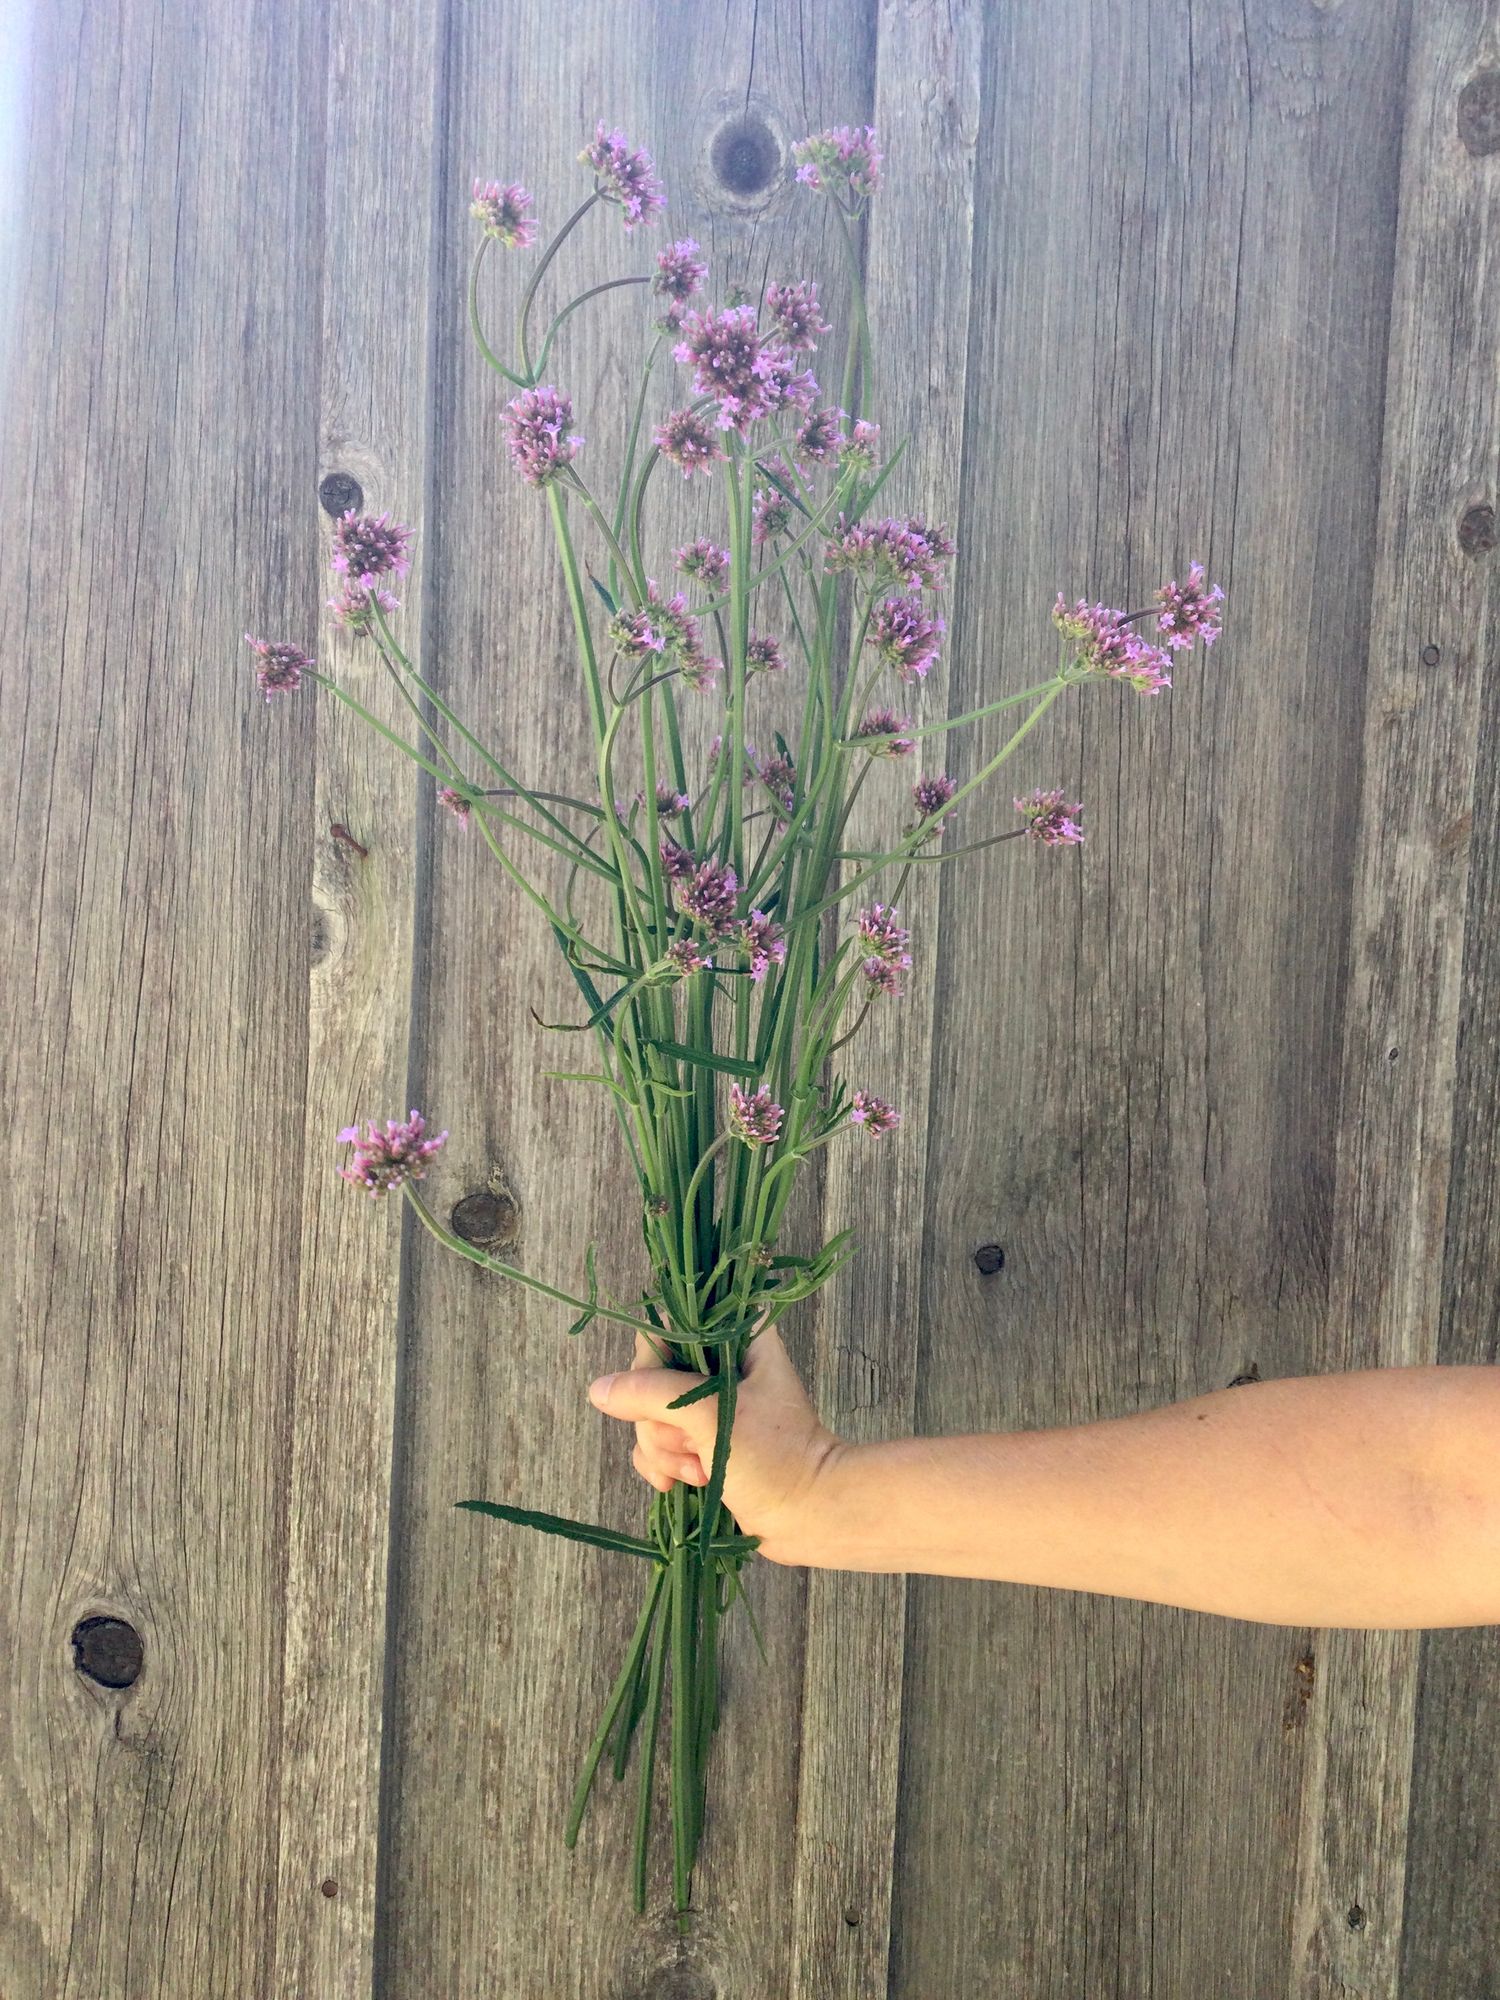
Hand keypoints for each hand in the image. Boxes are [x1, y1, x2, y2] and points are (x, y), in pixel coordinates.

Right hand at [586, 1318, 842, 1565]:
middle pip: (650, 1380)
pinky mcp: (701, 1444)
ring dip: (667, 1451)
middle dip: (663, 1423)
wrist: (810, 1518)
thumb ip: (652, 1394)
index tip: (671, 1397)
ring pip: (649, 1418)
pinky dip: (664, 1467)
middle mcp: (719, 1369)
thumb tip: (598, 1390)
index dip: (655, 1365)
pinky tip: (686, 1483)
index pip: (667, 1330)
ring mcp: (708, 1410)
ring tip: (704, 1469)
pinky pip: (655, 1447)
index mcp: (736, 1340)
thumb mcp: (712, 1414)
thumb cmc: (775, 1457)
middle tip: (697, 1443)